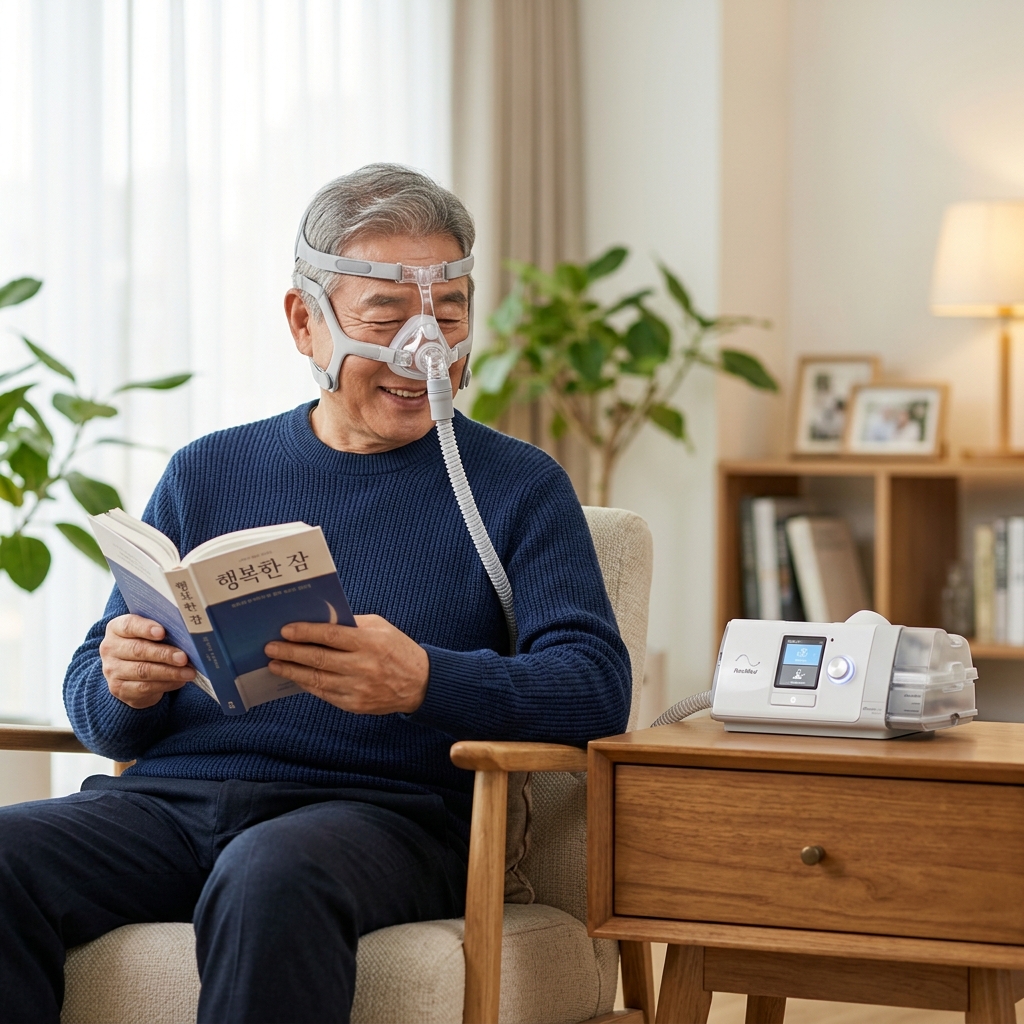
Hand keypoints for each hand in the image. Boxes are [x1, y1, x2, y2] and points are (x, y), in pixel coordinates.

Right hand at [100, 614, 195, 708]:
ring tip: (188, 672)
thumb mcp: (149, 634)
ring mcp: (112, 670)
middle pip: (138, 650)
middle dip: (164, 654)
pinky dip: (166, 684)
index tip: (162, 632)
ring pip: (143, 671)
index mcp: (116, 629)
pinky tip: (180, 681)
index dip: (146, 628)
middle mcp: (110, 649)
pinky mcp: (119, 689)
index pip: (129, 625)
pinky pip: (145, 688)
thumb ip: (162, 630)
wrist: (129, 672)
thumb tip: (187, 635)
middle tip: (184, 658)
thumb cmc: (146, 645)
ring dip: (169, 672)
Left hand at [264, 614, 428, 714]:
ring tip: (275, 664)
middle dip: (290, 652)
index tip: (285, 630)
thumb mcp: (381, 628)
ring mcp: (358, 688)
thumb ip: (352, 624)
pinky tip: (295, 677)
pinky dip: (307, 685)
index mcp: (370, 642)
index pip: (331, 636)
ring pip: (317, 679)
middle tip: (271, 648)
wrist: (419, 683)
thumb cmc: (397, 649)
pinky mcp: (355, 704)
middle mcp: (363, 666)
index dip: (306, 632)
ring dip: (292, 671)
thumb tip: (319, 620)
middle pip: (318, 659)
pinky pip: (324, 694)